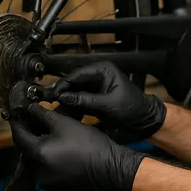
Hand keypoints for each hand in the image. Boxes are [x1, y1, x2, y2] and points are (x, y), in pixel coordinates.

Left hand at [9, 102, 144, 190]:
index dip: (17, 121)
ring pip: (36, 158)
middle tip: (34, 118)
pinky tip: (58, 146)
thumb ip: (43, 114)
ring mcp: (46, 181)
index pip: (18, 135)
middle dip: (30, 132)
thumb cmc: (88, 143)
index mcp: (37, 154)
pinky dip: (48, 156)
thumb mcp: (65, 123)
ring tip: (49, 131)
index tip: (16, 110)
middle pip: (26, 147)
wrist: (109, 169)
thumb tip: (30, 108)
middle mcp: (36, 171)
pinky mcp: (56, 186)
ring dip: (39, 144)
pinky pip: (45, 167)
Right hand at [48, 62, 165, 140]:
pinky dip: (72, 105)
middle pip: (74, 81)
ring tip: (52, 106)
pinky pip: (79, 99)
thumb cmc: (131, 108)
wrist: (143, 120)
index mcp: (103, 70)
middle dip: (62, 91)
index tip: (53, 94)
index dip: (63, 84)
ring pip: (75, 91)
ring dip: (65, 99)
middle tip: (47, 100)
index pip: (77, 74)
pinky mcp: (95, 98)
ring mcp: (96, 87)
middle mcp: (97, 75)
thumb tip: (63, 97)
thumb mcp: (107, 104)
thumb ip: (85, 100)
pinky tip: (62, 111)